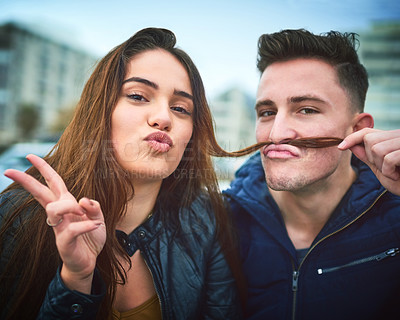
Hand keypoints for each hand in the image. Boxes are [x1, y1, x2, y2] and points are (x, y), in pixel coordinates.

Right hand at [4, 154, 105, 292]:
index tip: (30, 156)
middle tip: (9, 171)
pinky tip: (96, 225)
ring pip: (54, 209)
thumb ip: (94, 206)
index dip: (44, 169)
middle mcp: (59, 214)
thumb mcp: (97, 217)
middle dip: (27, 181)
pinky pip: (72, 229)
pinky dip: (86, 225)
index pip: (53, 183)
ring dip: (70, 207)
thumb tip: (83, 199)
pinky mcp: (64, 242)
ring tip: (84, 214)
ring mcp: (59, 228)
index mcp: (66, 204)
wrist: (89, 262)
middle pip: (41, 193)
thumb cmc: (91, 237)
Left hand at [338, 128, 399, 195]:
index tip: (340, 147)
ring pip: (377, 149)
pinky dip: (390, 171)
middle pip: (370, 140)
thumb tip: (350, 145)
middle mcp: (399, 135)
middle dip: (373, 159)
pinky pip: (389, 158)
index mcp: (392, 138)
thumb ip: (367, 157)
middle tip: (388, 169)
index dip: (352, 138)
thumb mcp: (381, 170)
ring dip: (382, 167)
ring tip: (395, 172)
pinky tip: (399, 175)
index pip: (367, 133)